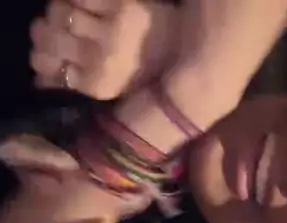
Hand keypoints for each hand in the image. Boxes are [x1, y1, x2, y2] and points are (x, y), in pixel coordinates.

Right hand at [30, 0, 178, 99]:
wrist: (188, 48)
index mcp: (99, 85)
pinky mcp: (120, 4)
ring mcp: (111, 29)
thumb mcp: (114, 90)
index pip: (47, 70)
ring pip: (58, 12)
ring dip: (56, 11)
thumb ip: (80, 83)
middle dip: (42, 33)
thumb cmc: (148, 73)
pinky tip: (80, 3)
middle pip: (47, 38)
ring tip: (65, 14)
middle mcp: (101, 59)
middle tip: (51, 30)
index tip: (43, 55)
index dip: (38, 59)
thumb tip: (42, 80)